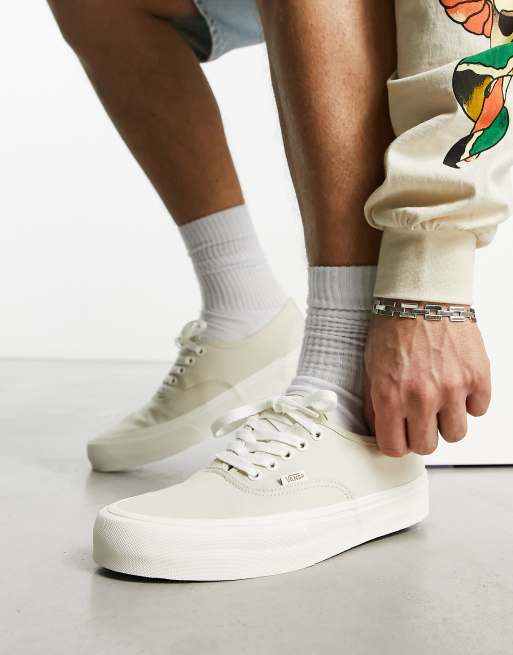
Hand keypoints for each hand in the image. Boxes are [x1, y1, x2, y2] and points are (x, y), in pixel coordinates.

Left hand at [364, 313, 490, 456]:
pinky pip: (478, 409)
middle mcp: (422, 397)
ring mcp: (453, 388)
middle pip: (427, 446)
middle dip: (421, 435)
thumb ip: (376, 403)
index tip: (399, 435)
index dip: (397, 443)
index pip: (394, 448)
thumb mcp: (371, 368)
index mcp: (390, 396)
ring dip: (447, 421)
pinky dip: (469, 401)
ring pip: (455, 434)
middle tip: (419, 417)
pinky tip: (456, 383)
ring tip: (439, 400)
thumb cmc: (393, 328)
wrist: (422, 297)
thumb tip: (380, 430)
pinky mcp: (477, 376)